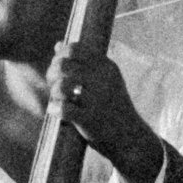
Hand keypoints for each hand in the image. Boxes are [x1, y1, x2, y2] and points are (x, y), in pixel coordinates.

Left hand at [50, 52, 166, 182]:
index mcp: (106, 66)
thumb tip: (58, 45)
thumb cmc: (112, 106)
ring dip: (53, 92)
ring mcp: (97, 99)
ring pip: (61, 85)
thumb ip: (82, 62)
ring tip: (57, 98)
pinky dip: (54, 108)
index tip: (60, 69)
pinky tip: (55, 111)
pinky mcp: (90, 119)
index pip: (74, 49)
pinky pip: (63, 108)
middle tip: (54, 85)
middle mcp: (103, 79)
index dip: (60, 57)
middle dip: (52, 74)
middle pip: (63, 65)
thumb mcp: (104, 79)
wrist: (130, 137)